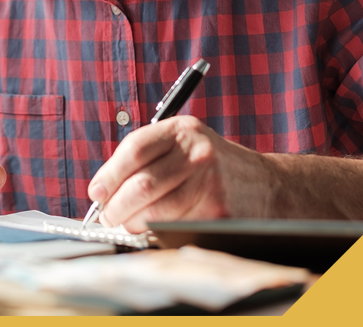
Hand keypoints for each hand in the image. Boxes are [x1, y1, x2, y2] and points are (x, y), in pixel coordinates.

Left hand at [87, 116, 274, 231]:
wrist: (266, 184)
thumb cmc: (211, 164)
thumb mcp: (182, 144)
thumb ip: (145, 158)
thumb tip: (103, 189)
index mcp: (181, 130)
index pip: (134, 149)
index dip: (109, 174)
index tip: (96, 192)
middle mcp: (197, 153)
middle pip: (142, 184)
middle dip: (116, 206)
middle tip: (107, 216)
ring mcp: (209, 183)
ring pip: (156, 211)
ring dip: (133, 223)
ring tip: (127, 224)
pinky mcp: (218, 212)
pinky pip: (176, 227)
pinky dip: (156, 232)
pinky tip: (152, 230)